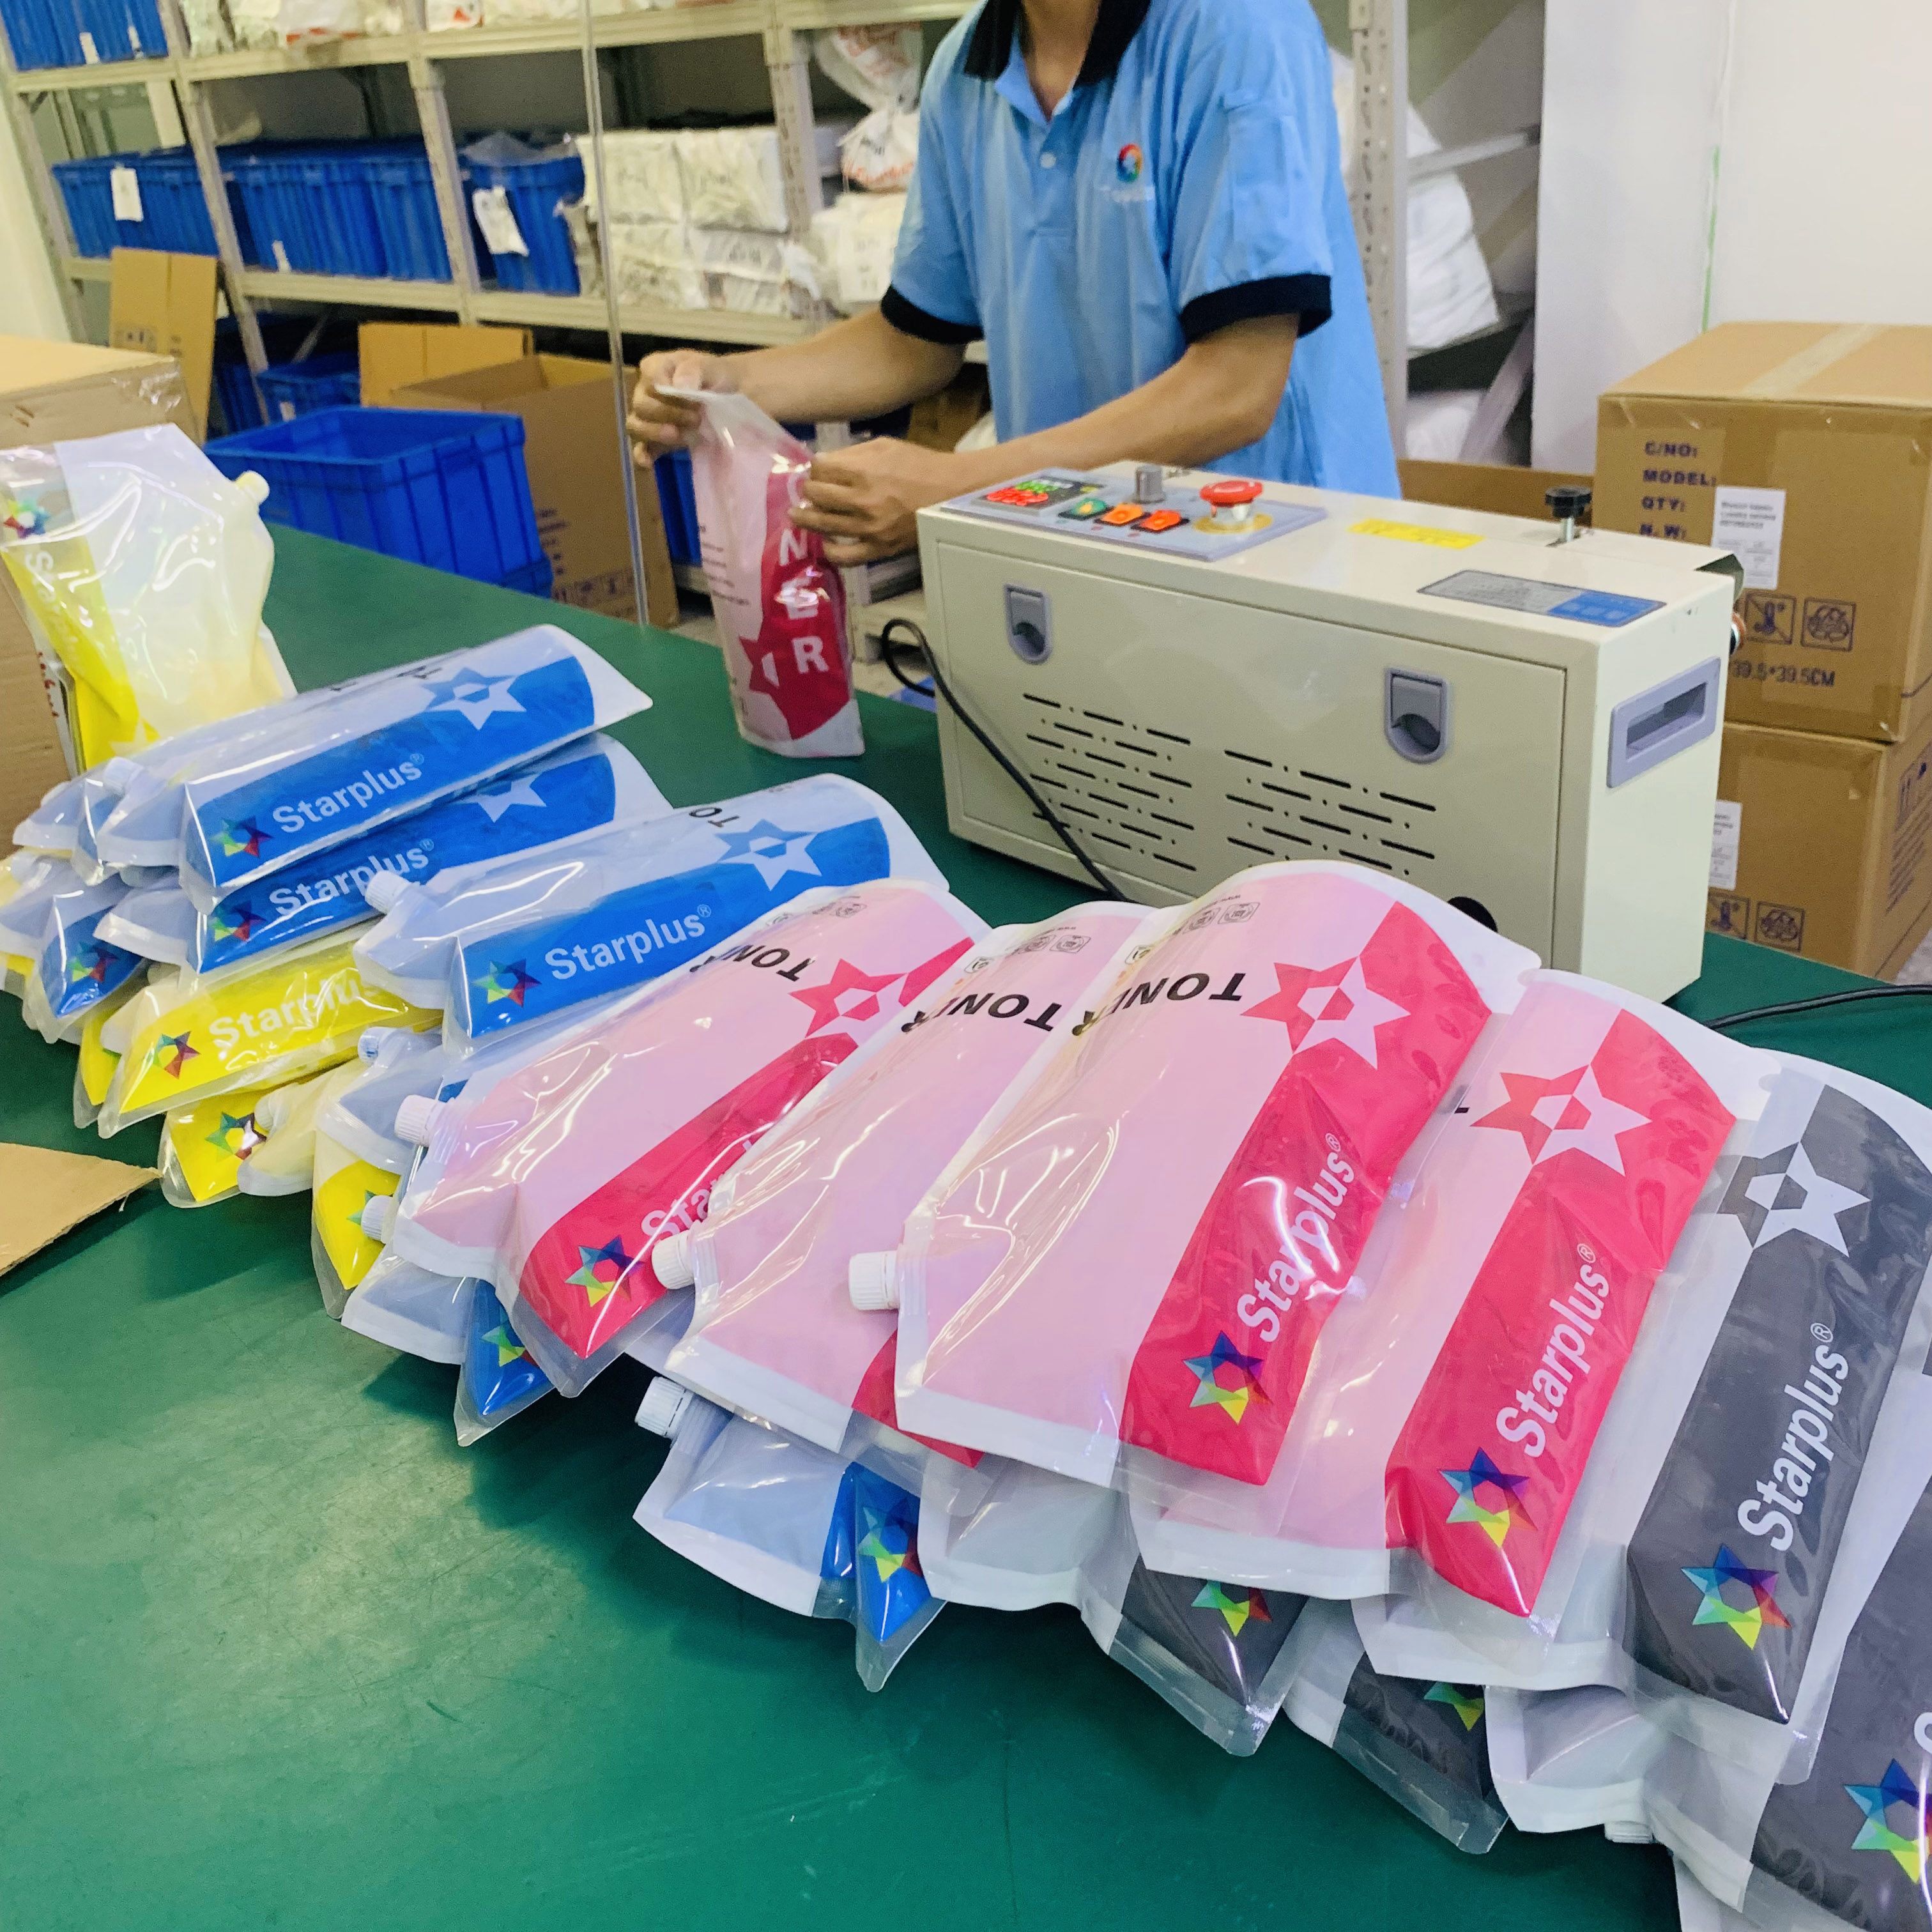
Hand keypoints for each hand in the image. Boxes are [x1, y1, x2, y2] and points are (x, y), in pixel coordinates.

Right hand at [628, 349, 735, 463]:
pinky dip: (642, 456)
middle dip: (668, 415)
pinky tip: (650, 462)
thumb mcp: (711, 366)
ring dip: (657, 434)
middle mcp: (644, 391)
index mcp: (655, 367)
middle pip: (641, 406)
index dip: (669, 394)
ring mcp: (646, 417)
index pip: (649, 380)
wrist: (728, 394)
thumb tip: (680, 386)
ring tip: (683, 437)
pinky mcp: (653, 439)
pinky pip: (639, 448)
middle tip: (696, 419)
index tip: (694, 400)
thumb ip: (694, 369)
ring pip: (635, 426)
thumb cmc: (715, 377)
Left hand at [791, 437, 965, 564]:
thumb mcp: (885, 445)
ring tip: (798, 516)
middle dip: (809, 490)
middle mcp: (862, 500)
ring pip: (821, 524)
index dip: (816, 467)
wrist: (951, 494)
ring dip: (805, 518)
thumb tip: (822, 462)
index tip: (819, 470)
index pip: (819, 468)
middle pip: (815, 494)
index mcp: (863, 470)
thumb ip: (851, 453)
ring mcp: (868, 527)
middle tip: (811, 491)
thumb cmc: (920, 465)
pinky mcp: (878, 548)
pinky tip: (825, 542)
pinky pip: (844, 556)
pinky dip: (829, 550)